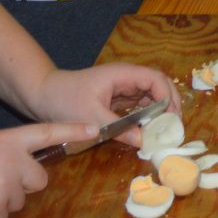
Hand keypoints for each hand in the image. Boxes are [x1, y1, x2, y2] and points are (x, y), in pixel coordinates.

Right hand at [0, 121, 98, 215]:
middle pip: (38, 179)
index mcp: (5, 140)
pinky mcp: (1, 208)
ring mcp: (9, 184)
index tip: (96, 129)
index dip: (72, 131)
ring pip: (19, 200)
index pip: (46, 132)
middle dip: (22, 185)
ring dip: (2, 201)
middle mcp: (13, 160)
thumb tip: (14, 172)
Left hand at [31, 63, 181, 144]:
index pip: (155, 79)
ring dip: (159, 112)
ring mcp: (122, 88)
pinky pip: (138, 106)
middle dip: (169, 104)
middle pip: (157, 86)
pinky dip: (147, 117)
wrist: (43, 95)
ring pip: (150, 97)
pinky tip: (148, 132)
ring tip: (165, 133)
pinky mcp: (116, 99)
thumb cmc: (65, 100)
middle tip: (174, 128)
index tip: (172, 119)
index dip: (167, 96)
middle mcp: (126, 79)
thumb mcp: (91, 118)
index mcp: (122, 75)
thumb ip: (118, 129)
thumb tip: (144, 142)